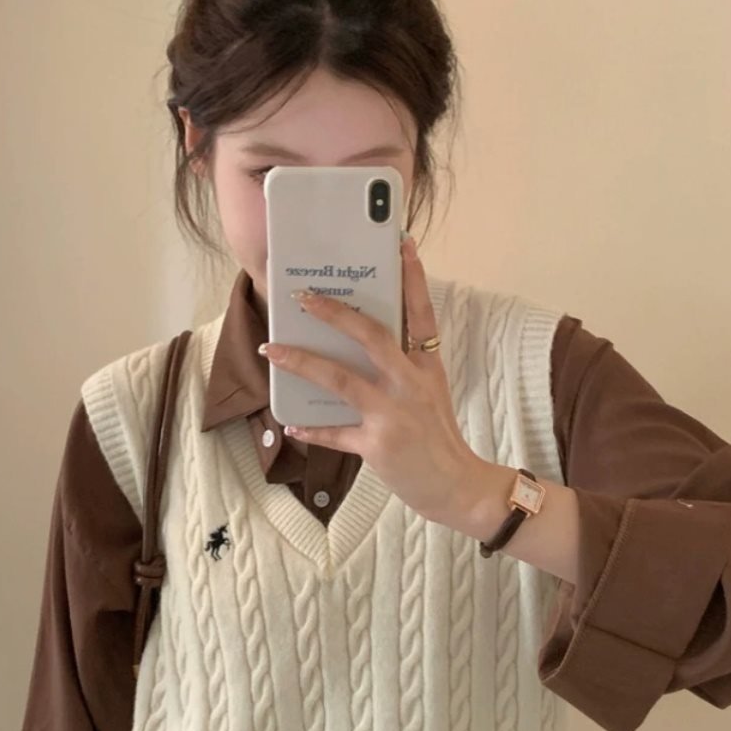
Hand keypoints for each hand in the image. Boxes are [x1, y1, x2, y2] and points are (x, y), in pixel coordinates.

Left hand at [258, 236, 494, 525]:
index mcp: (427, 368)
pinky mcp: (378, 445)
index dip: (413, 279)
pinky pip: (335, 433)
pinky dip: (311, 428)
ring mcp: (394, 414)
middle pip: (371, 337)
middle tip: (303, 296)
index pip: (422, 314)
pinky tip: (290, 423)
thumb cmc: (438, 438)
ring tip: (273, 350)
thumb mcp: (431, 394)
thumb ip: (402, 370)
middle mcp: (411, 385)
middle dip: (335, 313)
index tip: (403, 244)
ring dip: (302, 362)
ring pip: (340, 379)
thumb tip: (354, 349)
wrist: (457, 486)